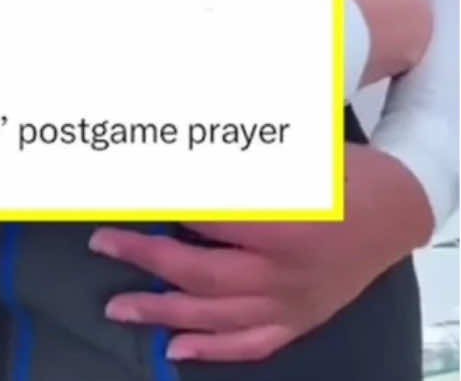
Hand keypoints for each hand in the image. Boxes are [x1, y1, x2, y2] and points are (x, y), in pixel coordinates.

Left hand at [91, 144, 432, 362]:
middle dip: (144, 259)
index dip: (155, 211)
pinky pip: (250, 344)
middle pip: (200, 272)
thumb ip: (233, 157)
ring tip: (118, 307)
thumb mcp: (287, 150)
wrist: (396, 208)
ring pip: (216, 315)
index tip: (116, 200)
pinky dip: (211, 349)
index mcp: (278, 221)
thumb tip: (174, 149)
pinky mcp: (300, 320)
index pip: (201, 219)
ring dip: (162, 311)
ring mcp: (291, 303)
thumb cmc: (336, 170)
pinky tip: (176, 348)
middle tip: (101, 244)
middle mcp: (281, 271)